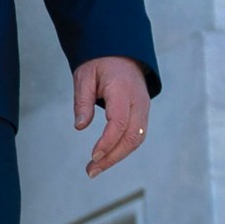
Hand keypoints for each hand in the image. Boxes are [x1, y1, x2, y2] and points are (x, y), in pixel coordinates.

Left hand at [73, 57, 151, 178]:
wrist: (121, 53)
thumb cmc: (100, 63)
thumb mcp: (84, 76)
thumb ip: (82, 101)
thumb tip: (80, 127)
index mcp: (123, 90)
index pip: (119, 122)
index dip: (108, 142)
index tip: (93, 155)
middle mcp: (138, 102)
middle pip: (132, 137)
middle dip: (112, 157)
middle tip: (91, 170)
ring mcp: (144, 109)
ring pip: (136, 139)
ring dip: (117, 157)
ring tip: (96, 168)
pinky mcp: (142, 114)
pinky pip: (136, 136)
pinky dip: (123, 149)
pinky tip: (107, 157)